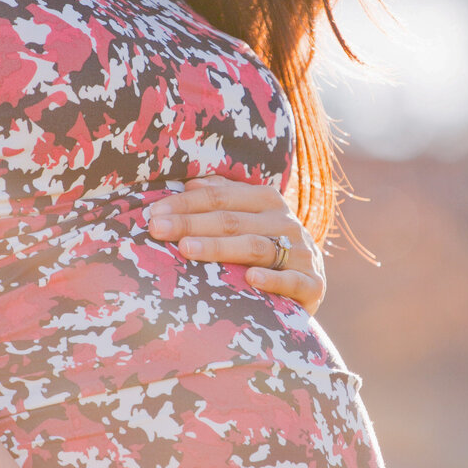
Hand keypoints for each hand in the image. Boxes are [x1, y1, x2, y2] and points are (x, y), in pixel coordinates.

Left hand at [145, 177, 325, 312]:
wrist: (308, 285)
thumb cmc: (264, 250)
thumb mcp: (246, 220)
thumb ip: (222, 200)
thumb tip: (190, 182)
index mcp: (267, 201)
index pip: (221, 197)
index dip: (186, 203)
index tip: (154, 213)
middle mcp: (286, 222)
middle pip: (232, 221)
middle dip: (191, 224)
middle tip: (157, 229)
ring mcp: (301, 253)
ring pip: (255, 247)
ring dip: (219, 247)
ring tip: (186, 249)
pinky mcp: (313, 284)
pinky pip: (292, 281)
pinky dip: (272, 279)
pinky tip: (250, 278)